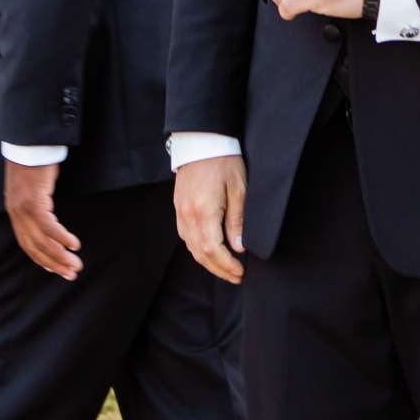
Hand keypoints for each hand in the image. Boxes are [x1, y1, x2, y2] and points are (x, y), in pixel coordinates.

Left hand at [3, 160, 80, 278]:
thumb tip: (48, 211)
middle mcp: (16, 213)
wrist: (28, 143)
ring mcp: (23, 209)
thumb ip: (37, 200)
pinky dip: (61, 238)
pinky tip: (74, 245)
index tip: (54, 268)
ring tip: (75, 265)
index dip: (41, 258)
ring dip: (60, 256)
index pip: (27, 243)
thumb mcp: (34, 185)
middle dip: (53, 263)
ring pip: (42, 241)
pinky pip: (49, 227)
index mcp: (15, 211)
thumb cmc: (34, 160)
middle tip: (71, 274)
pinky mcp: (33, 202)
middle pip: (35, 246)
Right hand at [173, 155, 246, 283]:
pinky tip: (210, 252)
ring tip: (226, 269)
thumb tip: (239, 248)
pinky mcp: (179, 209)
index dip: (226, 265)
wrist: (202, 142)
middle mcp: (188, 216)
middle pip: (201, 254)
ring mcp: (181, 213)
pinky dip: (198, 249)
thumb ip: (237, 220)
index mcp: (204, 212)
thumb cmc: (224, 162)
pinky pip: (186, 237)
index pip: (213, 250)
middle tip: (236, 277)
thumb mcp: (239, 189)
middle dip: (219, 269)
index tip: (240, 272)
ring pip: (192, 248)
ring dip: (208, 262)